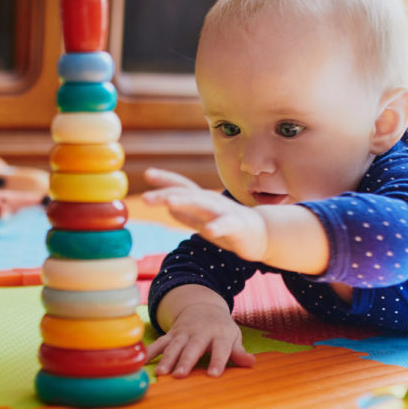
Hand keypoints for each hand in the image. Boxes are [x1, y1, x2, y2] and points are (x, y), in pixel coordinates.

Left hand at [143, 168, 268, 261]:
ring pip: (204, 206)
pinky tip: (208, 232)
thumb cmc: (230, 227)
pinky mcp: (237, 227)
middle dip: (166, 195)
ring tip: (170, 203)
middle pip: (187, 195)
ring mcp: (224, 213)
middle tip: (144, 198)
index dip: (165, 180)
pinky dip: (217, 228)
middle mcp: (211, 202)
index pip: (182, 187)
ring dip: (187, 203)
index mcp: (202, 201)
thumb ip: (187, 214)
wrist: (263, 234)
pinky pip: (226, 226)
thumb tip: (168, 207)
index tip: (147, 174)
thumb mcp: (204, 221)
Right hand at [147, 301, 255, 377]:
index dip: (218, 361)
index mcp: (219, 334)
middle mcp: (200, 333)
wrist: (202, 306)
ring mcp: (183, 333)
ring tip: (161, 374)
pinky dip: (150, 352)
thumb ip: (239, 352)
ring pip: (174, 346)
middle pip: (192, 348)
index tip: (214, 375)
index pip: (220, 348)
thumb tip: (251, 363)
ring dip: (167, 359)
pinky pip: (159, 343)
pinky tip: (141, 363)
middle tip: (180, 376)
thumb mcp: (233, 336)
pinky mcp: (171, 334)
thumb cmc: (221, 328)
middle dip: (185, 361)